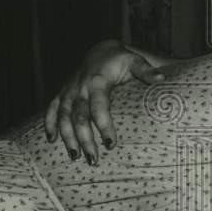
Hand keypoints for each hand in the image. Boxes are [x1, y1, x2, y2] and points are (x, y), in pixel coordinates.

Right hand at [43, 40, 163, 164]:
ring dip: (67, 137)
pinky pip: (51, 109)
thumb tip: (162, 78)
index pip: (98, 107)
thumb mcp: (135, 61)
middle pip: (79, 117)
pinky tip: (51, 140)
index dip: (103, 126)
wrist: (101, 50)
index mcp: (98, 81)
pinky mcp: (62, 93)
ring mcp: (69, 91)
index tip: (111, 144)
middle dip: (84, 139)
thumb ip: (147, 71)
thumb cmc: (121, 59)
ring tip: (75, 157)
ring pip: (63, 116)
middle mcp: (80, 87)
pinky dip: (49, 124)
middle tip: (93, 160)